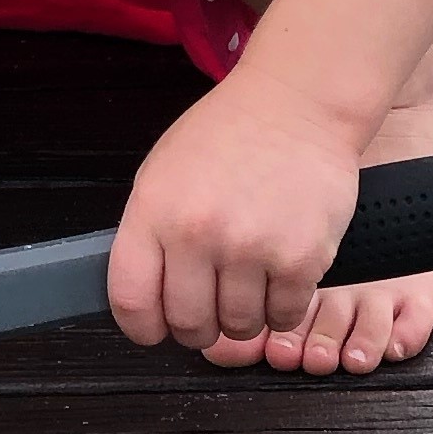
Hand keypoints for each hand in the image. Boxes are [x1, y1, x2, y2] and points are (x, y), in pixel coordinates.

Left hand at [105, 74, 362, 367]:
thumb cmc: (230, 135)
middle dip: (197, 328)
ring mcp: (252, 248)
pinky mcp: (301, 259)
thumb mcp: (162, 172)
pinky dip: (282, 308)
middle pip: (188, 324)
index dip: (141, 327)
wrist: (297, 104)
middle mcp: (199, 233)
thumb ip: (149, 234)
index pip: (131, 300)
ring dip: (243, 318)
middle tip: (209, 311)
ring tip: (248, 286)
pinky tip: (279, 278)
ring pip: (239, 328)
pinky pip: (285, 315)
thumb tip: (145, 294)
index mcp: (155, 211)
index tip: (154, 329)